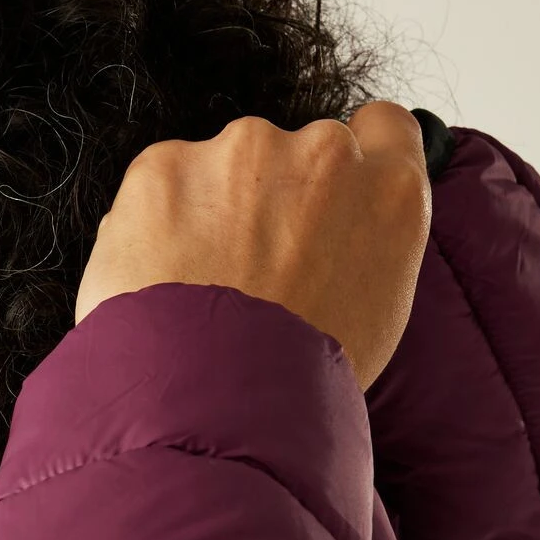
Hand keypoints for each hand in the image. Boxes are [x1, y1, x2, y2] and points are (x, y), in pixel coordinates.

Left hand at [73, 102, 431, 390]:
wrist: (218, 410)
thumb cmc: (298, 383)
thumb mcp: (376, 315)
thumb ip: (366, 245)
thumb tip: (339, 226)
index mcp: (389, 189)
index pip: (379, 129)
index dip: (342, 169)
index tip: (316, 205)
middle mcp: (324, 151)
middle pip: (288, 153)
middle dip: (264, 202)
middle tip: (243, 277)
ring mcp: (243, 153)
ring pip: (218, 169)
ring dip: (205, 214)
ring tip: (195, 294)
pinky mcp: (167, 167)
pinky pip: (157, 187)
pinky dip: (150, 228)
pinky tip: (157, 286)